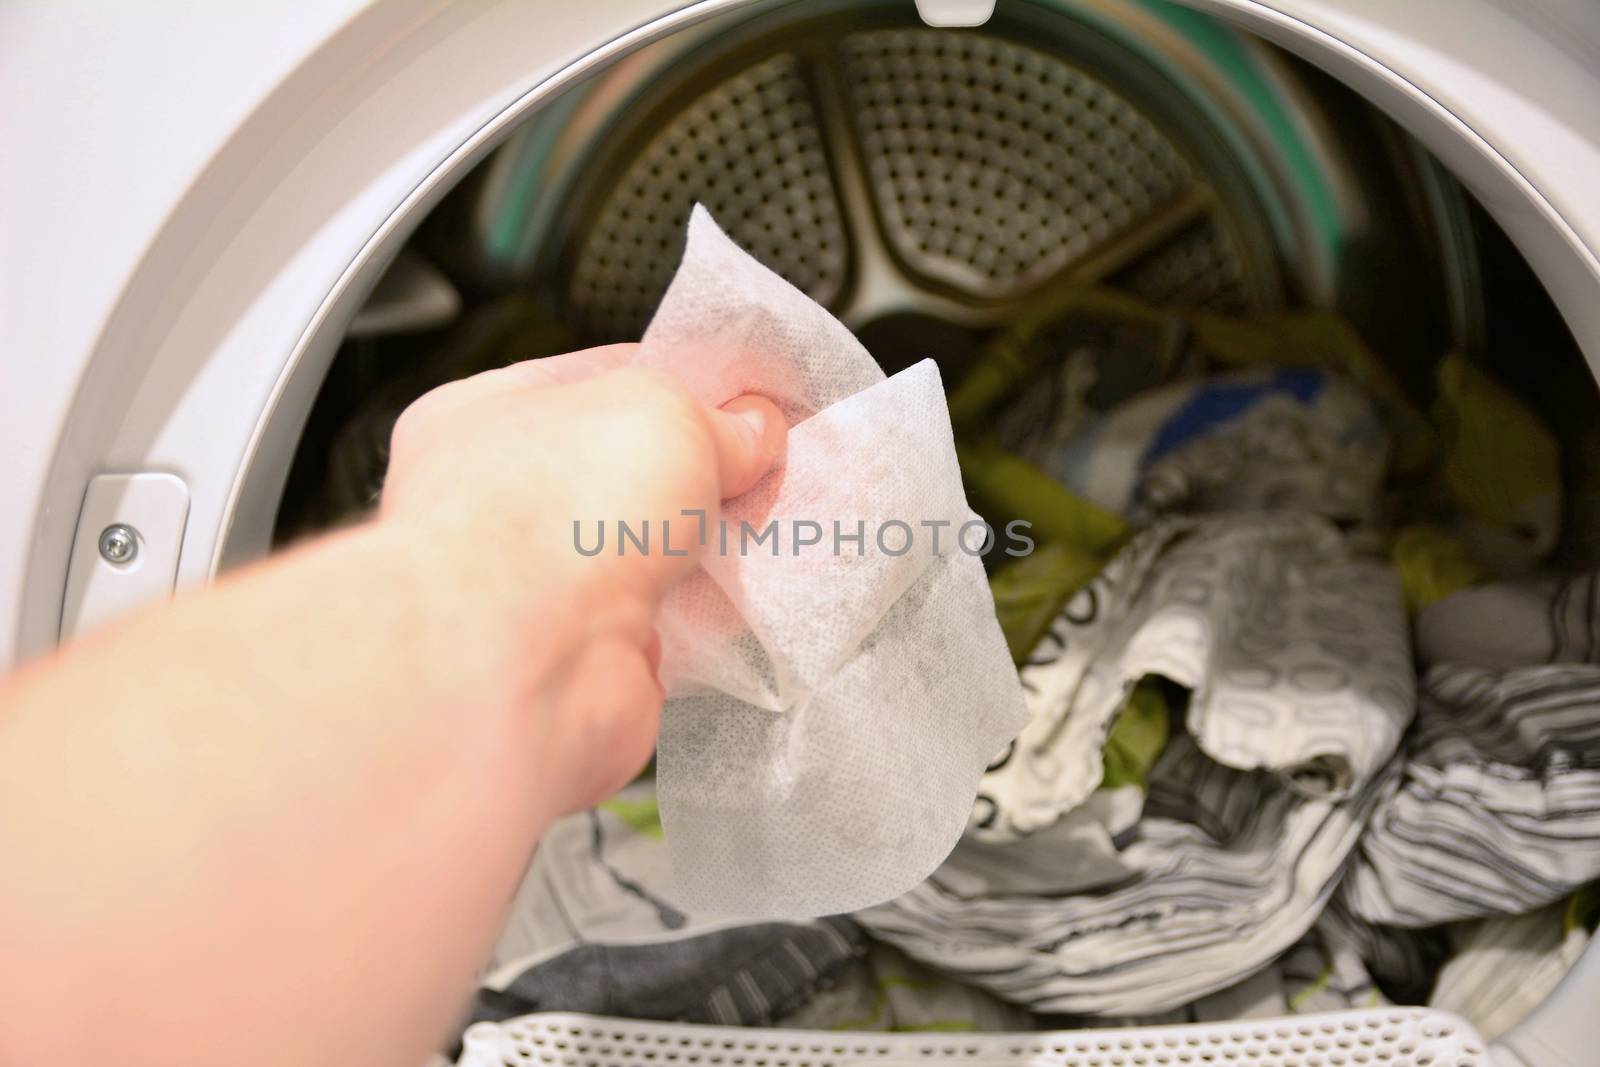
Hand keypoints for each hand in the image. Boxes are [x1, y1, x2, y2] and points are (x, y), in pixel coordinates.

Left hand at [379, 343, 786, 811]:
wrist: (522, 667)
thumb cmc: (557, 512)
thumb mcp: (660, 410)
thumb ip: (714, 416)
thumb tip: (754, 430)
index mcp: (483, 417)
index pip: (596, 383)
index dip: (677, 386)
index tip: (746, 401)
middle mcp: (496, 504)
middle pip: (625, 476)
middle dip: (699, 478)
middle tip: (765, 472)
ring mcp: (535, 590)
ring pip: (647, 557)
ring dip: (706, 552)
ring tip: (767, 533)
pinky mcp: (581, 662)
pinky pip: (664, 628)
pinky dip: (705, 621)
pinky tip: (745, 602)